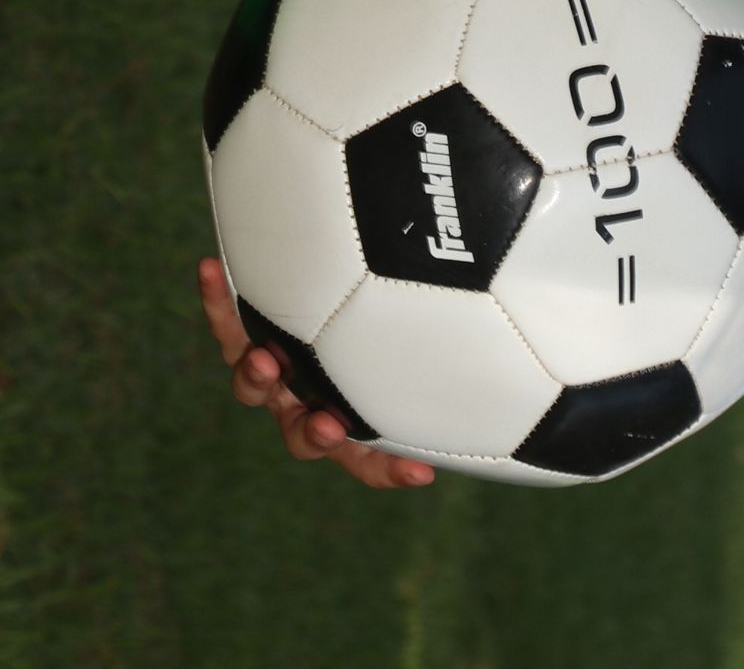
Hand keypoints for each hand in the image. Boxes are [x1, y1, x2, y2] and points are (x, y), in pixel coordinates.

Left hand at [198, 256, 436, 488]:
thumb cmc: (388, 307)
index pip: (368, 460)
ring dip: (260, 378)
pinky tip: (209, 267)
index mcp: (346, 416)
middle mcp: (306, 401)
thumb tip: (535, 328)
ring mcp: (272, 372)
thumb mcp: (423, 327)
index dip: (390, 472)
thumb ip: (459, 338)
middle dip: (317, 433)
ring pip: (255, 388)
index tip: (422, 474)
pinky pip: (226, 322)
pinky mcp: (242, 332)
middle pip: (303, 434)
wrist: (311, 280)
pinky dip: (217, 298)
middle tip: (331, 422)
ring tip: (267, 360)